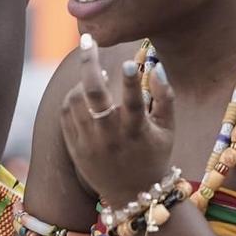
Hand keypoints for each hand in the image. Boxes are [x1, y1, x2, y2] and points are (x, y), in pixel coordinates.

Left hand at [59, 36, 175, 207]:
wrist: (131, 194)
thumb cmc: (153, 155)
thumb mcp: (168, 130)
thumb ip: (166, 98)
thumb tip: (156, 68)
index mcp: (137, 132)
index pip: (133, 102)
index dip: (131, 81)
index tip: (127, 61)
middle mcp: (110, 137)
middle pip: (94, 94)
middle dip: (89, 62)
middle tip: (88, 40)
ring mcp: (89, 142)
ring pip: (75, 100)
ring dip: (83, 81)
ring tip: (97, 75)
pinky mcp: (75, 147)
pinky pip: (66, 113)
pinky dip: (73, 97)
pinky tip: (85, 92)